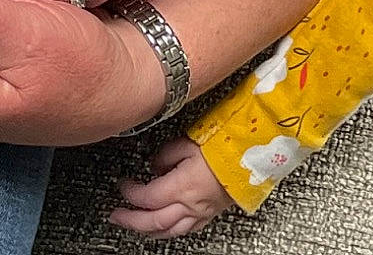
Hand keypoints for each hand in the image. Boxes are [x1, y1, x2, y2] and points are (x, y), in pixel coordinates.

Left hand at [111, 137, 235, 240]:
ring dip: (147, 231)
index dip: (130, 193)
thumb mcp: (190, 141)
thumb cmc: (227, 146)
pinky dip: (171, 231)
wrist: (256, 155)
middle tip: (116, 216)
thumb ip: (166, 155)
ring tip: (136, 226)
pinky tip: (167, 227)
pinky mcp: (212, 213)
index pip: (146, 197)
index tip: (124, 184)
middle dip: (130, 220)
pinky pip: (187, 230)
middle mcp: (190, 204)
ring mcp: (201, 212)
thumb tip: (155, 165)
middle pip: (152, 222)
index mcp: (182, 186)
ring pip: (168, 232)